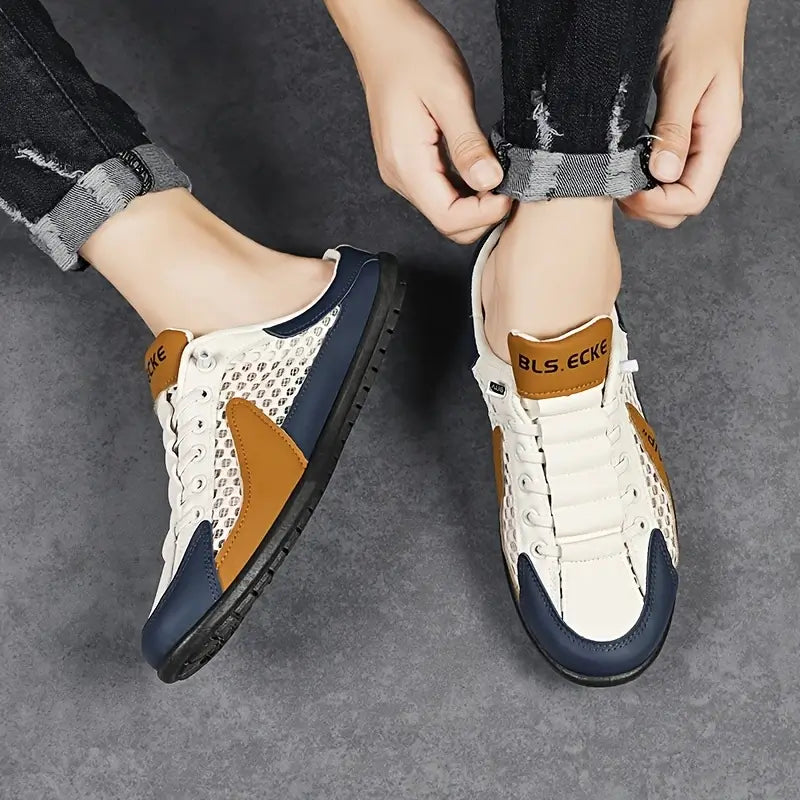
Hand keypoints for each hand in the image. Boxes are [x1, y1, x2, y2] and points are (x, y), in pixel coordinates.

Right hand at [327, 0, 510, 243]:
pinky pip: (440, 192)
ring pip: (444, 211)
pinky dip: (465, 191)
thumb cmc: (411, 53)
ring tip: (501, 177)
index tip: (510, 194)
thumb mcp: (449, 95)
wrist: (382, 33)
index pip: (448, 218)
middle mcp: (400, 176)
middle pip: (446, 223)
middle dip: (482, 215)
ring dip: (476, 204)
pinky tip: (482, 170)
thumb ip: (468, 145)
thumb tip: (489, 181)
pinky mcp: (409, 164)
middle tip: (511, 188)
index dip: (484, 214)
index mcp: (407, 164)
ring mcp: (402, 172)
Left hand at [619, 0, 747, 227]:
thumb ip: (674, 127)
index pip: (694, 198)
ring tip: (618, 175)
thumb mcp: (684, 78)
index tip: (628, 190)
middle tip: (617, 187)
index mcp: (717, 135)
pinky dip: (640, 175)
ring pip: (670, 191)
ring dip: (642, 194)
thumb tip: (663, 173)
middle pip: (681, 204)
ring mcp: (693, 140)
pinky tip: (624, 160)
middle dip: (648, 206)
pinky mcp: (677, 131)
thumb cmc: (699, 26)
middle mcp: (708, 144)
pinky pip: (661, 169)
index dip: (659, 204)